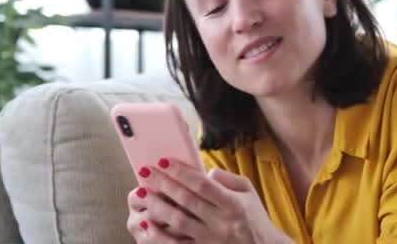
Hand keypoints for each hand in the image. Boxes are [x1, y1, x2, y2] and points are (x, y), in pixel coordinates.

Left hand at [126, 159, 292, 243]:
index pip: (203, 185)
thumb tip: (202, 172)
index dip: (181, 172)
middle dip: (163, 184)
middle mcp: (221, 222)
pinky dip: (160, 236)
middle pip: (187, 200)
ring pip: (178, 222)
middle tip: (146, 172)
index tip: (164, 161)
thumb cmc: (254, 217)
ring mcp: (211, 240)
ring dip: (157, 206)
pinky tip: (147, 224)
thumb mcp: (248, 191)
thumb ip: (226, 178)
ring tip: (142, 193)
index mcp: (233, 204)